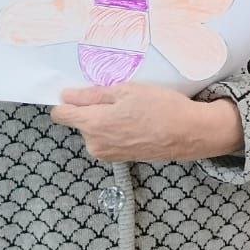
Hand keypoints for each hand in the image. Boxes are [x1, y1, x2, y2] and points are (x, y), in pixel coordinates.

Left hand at [51, 82, 242, 161]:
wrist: (187, 133)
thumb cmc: (159, 106)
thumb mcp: (127, 91)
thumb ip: (93, 95)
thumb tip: (66, 96)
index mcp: (93, 124)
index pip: (61, 114)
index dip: (68, 100)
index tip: (81, 91)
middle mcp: (94, 144)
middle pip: (80, 120)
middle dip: (92, 108)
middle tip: (119, 96)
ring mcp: (106, 154)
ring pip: (94, 129)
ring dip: (105, 119)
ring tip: (131, 109)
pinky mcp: (118, 159)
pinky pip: (106, 139)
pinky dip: (115, 129)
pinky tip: (136, 121)